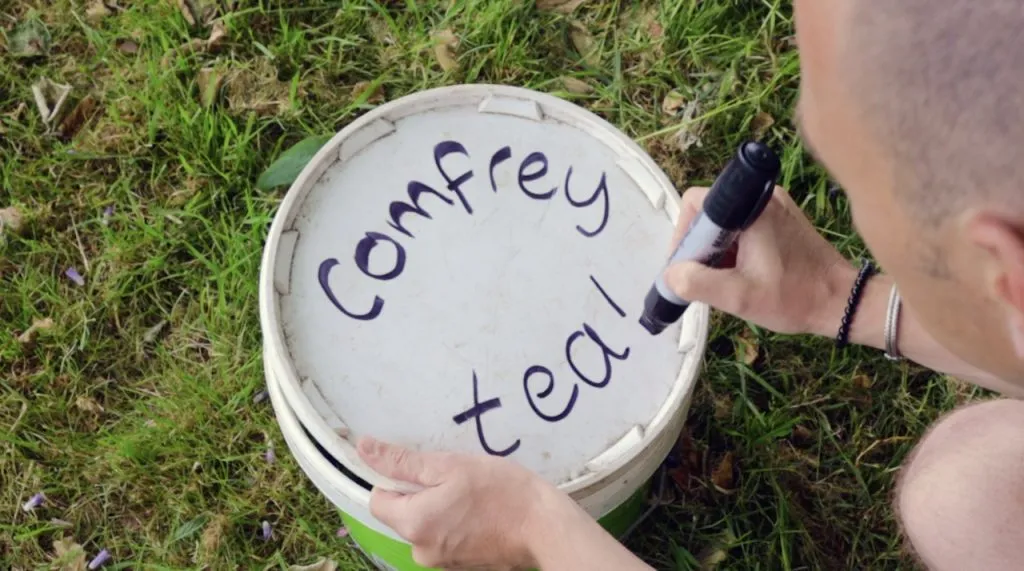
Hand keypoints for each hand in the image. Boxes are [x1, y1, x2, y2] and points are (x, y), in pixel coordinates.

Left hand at [357, 437, 567, 569]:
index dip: (395, 480)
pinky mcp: (461, 566)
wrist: (544, 527)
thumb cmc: (500, 491)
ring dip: (440, 508)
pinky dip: (455, 523)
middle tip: (454, 478)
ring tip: (471, 495)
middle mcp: (420, 551)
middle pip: (402, 515)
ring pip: (425, 526)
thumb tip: (364, 448)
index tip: (423, 469)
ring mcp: (441, 562)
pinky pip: (445, 538)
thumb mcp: (450, 466)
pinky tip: (479, 511)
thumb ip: (402, 461)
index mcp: (412, 524)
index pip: (378, 500)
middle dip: (422, 494)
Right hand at [665, 186, 853, 335]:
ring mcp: (775, 207)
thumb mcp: (739, 297)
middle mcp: (764, 199)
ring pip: (725, 222)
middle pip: (709, 212)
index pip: (696, 203)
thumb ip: (697, 283)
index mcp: (753, 209)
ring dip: (717, 251)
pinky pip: (742, 227)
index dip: (683, 234)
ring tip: (726, 280)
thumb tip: (672, 274)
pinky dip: (734, 250)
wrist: (843, 301)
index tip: (687, 263)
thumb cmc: (796, 298)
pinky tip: (742, 274)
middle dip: (700, 246)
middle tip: (705, 276)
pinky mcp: (782, 221)